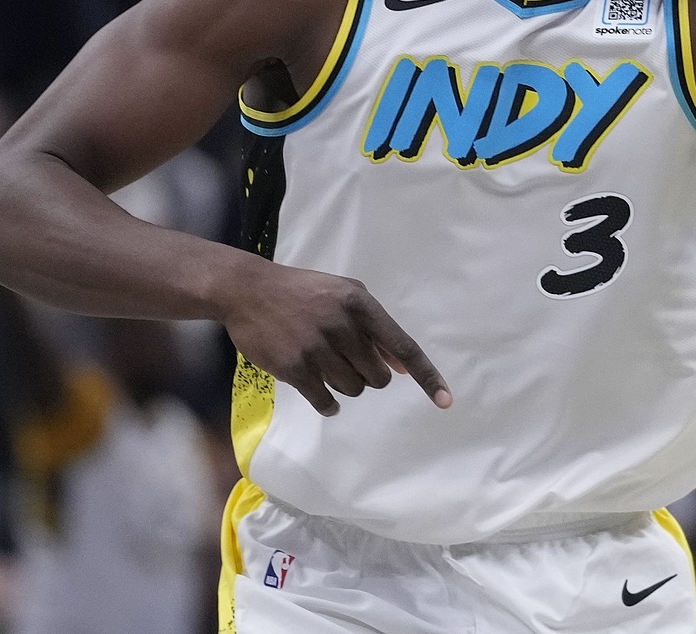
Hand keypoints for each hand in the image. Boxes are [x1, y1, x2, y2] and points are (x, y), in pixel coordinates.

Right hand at [215, 258, 451, 415]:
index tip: (447, 401)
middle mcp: (343, 325)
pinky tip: (321, 392)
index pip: (404, 346)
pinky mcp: (295, 368)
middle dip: (368, 374)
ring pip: (354, 389)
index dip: (428, 376)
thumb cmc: (304, 292)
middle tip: (347, 359)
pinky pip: (327, 402)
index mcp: (361, 304)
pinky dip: (329, 404)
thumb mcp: (344, 296)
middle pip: (379, 377)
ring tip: (326, 364)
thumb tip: (403, 366)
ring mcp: (318, 348)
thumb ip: (375, 329)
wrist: (248, 291)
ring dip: (345, 385)